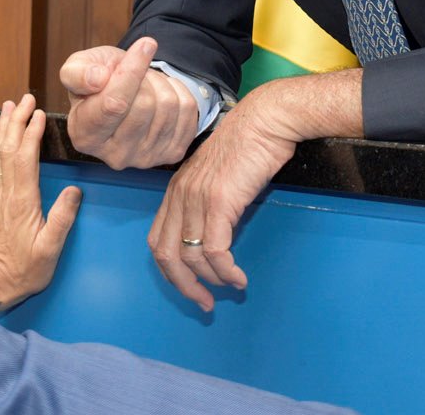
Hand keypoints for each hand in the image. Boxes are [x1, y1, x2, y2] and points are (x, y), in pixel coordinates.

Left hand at [0, 94, 82, 312]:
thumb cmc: (27, 269)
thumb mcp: (51, 248)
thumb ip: (63, 218)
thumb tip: (75, 190)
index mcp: (23, 201)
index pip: (25, 159)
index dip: (31, 134)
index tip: (39, 114)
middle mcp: (8, 193)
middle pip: (9, 149)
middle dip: (17, 121)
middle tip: (25, 98)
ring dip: (3, 127)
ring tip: (8, 106)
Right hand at [59, 37, 199, 168]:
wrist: (124, 95)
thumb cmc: (97, 81)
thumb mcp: (76, 68)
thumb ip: (77, 73)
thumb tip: (97, 79)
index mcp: (85, 136)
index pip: (114, 104)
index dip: (131, 72)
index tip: (145, 44)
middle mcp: (115, 155)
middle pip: (144, 104)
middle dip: (143, 77)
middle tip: (134, 73)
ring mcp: (146, 158)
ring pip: (168, 105)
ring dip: (160, 82)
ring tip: (145, 84)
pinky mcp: (173, 153)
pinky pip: (188, 109)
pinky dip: (178, 91)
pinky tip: (161, 94)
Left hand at [146, 85, 298, 311]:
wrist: (266, 120)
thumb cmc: (249, 146)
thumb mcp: (218, 177)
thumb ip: (209, 203)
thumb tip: (216, 237)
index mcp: (177, 190)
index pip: (158, 240)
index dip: (170, 270)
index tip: (189, 287)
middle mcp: (180, 195)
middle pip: (166, 255)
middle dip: (183, 286)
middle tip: (204, 304)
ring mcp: (197, 198)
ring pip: (190, 257)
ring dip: (211, 281)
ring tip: (231, 288)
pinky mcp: (219, 202)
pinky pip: (214, 250)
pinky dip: (225, 271)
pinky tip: (239, 278)